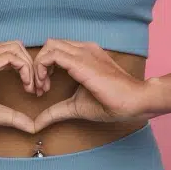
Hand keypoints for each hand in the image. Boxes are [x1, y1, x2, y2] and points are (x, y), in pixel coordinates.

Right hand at [0, 41, 37, 133]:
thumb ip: (12, 117)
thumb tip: (33, 127)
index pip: (13, 52)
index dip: (28, 68)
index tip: (34, 90)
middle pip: (18, 46)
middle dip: (33, 65)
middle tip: (38, 88)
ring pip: (17, 48)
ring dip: (30, 67)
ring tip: (32, 88)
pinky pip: (11, 57)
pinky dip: (24, 69)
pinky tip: (26, 86)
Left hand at [32, 39, 156, 130]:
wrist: (134, 101)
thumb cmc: (110, 102)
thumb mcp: (75, 106)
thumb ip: (55, 111)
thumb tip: (36, 124)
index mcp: (84, 54)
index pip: (55, 50)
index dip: (44, 67)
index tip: (43, 90)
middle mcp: (83, 48)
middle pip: (49, 45)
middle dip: (38, 65)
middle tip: (39, 89)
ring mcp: (83, 52)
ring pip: (49, 46)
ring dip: (38, 66)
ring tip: (42, 88)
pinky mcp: (81, 61)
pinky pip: (52, 54)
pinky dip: (42, 68)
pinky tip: (45, 85)